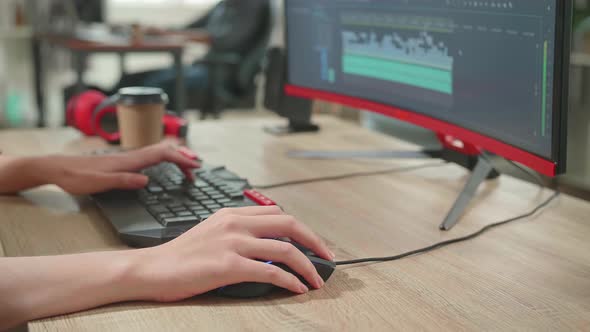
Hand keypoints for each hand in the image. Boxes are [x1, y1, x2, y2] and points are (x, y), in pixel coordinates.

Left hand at [41, 142, 199, 194]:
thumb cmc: (76, 177)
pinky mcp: (123, 161)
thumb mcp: (99, 183)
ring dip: (176, 156)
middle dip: (183, 156)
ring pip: (158, 152)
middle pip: (164, 150)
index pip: (162, 155)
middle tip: (197, 167)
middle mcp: (130, 156)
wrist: (57, 168)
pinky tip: (166, 166)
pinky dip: (165, 159)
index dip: (180, 159)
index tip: (195, 167)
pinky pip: (151, 156)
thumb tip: (146, 180)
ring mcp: (127, 157)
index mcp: (128, 161)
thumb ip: (123, 181)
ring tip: (188, 166)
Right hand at [134, 206, 335, 301]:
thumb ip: (239, 232)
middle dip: (314, 242)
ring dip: (307, 267)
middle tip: (327, 258)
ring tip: (316, 281)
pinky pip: (271, 272)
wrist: (151, 268)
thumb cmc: (181, 255)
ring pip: (285, 250)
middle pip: (289, 225)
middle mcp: (235, 223)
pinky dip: (290, 281)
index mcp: (232, 213)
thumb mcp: (212, 232)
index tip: (313, 244)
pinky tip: (297, 289)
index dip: (302, 229)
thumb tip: (269, 247)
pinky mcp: (228, 265)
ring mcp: (232, 243)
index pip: (278, 214)